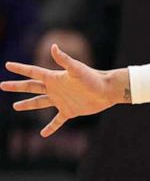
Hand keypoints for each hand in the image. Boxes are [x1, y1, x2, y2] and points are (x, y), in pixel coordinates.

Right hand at [3, 45, 125, 137]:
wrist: (108, 91)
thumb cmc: (93, 78)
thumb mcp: (76, 69)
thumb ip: (64, 59)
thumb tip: (53, 46)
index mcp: (54, 78)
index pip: (33, 72)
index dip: (20, 69)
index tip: (7, 65)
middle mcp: (55, 89)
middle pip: (31, 87)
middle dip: (17, 87)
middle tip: (3, 86)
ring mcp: (61, 100)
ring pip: (40, 103)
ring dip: (28, 105)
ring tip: (15, 107)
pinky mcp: (69, 111)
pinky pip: (57, 121)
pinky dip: (50, 127)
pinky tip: (43, 134)